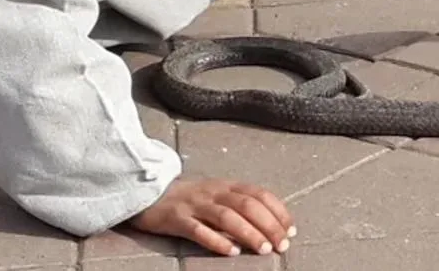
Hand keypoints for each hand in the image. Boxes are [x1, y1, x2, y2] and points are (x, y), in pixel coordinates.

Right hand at [128, 177, 295, 256]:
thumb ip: (238, 204)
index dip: (277, 211)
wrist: (147, 192)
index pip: (258, 194)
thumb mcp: (215, 194)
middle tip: (282, 245)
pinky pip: (198, 230)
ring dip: (248, 233)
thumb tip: (270, 224)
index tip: (291, 230)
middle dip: (268, 225)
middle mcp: (212, 192)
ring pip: (226, 216)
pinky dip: (216, 241)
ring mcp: (194, 205)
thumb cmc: (187, 198)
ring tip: (263, 249)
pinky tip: (230, 252)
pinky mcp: (176, 219)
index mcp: (224, 185)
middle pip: (246, 205)